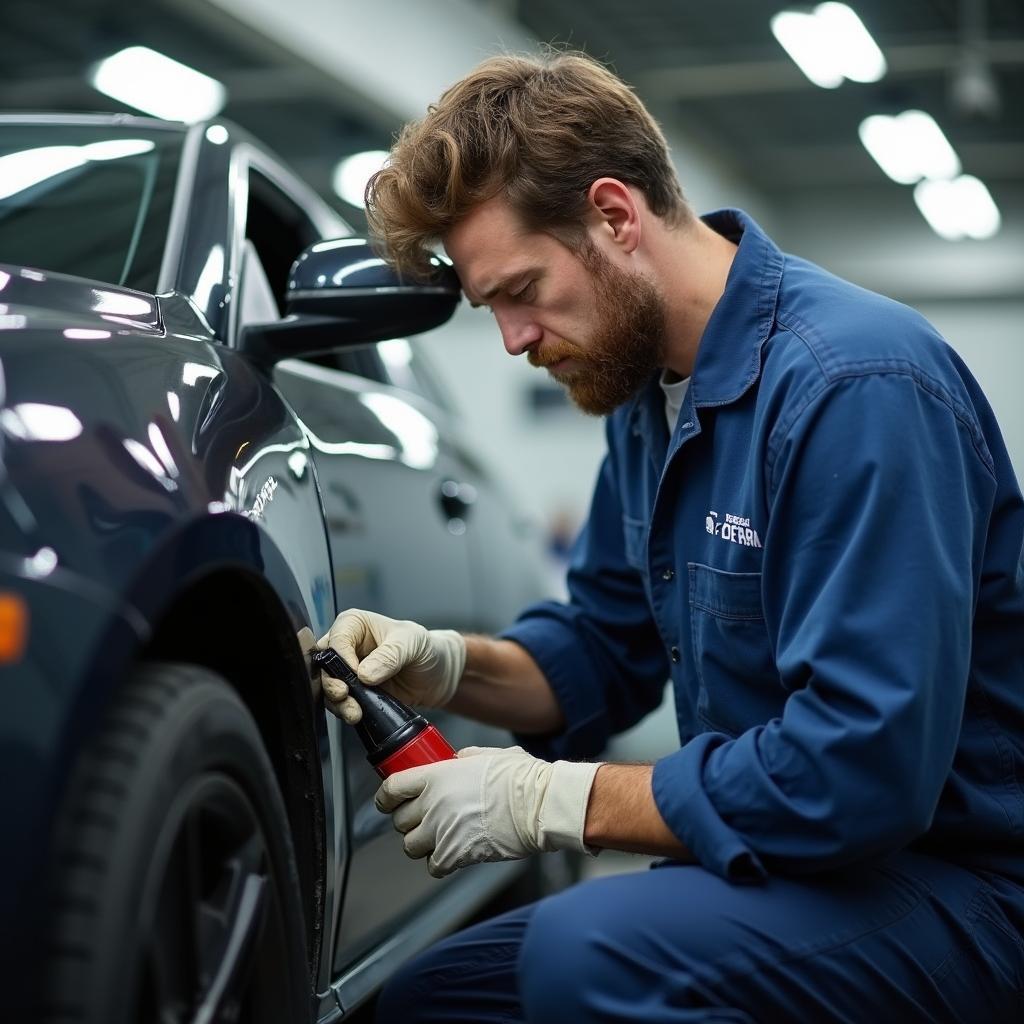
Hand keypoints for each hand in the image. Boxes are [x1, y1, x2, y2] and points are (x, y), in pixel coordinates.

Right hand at [317, 609, 465, 718]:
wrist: (439, 676)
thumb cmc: (426, 648)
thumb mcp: (412, 643)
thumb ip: (390, 655)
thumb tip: (365, 673)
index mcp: (355, 625)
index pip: (337, 639)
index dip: (342, 658)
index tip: (356, 674)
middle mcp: (348, 647)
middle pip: (324, 664)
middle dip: (332, 683)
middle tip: (345, 695)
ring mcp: (349, 672)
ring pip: (328, 686)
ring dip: (338, 702)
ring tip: (354, 712)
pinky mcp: (354, 693)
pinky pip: (340, 703)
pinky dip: (345, 710)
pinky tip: (357, 715)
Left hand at [375, 746, 601, 877]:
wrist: (538, 805)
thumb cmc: (519, 777)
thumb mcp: (487, 754)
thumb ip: (463, 759)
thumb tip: (455, 762)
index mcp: (436, 776)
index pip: (392, 788)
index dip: (386, 797)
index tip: (388, 801)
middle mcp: (432, 804)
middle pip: (399, 820)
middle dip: (409, 821)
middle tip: (423, 819)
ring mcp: (441, 831)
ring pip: (410, 846)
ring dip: (421, 843)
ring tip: (437, 838)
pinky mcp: (454, 855)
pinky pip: (432, 866)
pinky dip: (440, 863)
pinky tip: (453, 853)